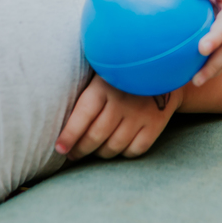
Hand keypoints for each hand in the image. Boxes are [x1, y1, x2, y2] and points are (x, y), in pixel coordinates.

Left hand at [56, 75, 182, 159]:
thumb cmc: (120, 75)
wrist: (161, 68)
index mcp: (104, 86)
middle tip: (73, 154)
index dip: (69, 136)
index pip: (82, 116)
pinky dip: (123, 153)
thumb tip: (62, 126)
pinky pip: (134, 151)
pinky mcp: (155, 124)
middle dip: (80, 149)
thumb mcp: (101, 75)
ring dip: (100, 153)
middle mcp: (122, 101)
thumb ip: (85, 95)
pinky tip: (117, 146)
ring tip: (94, 149)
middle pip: (96, 136)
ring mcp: (140, 114)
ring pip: (113, 147)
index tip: (60, 149)